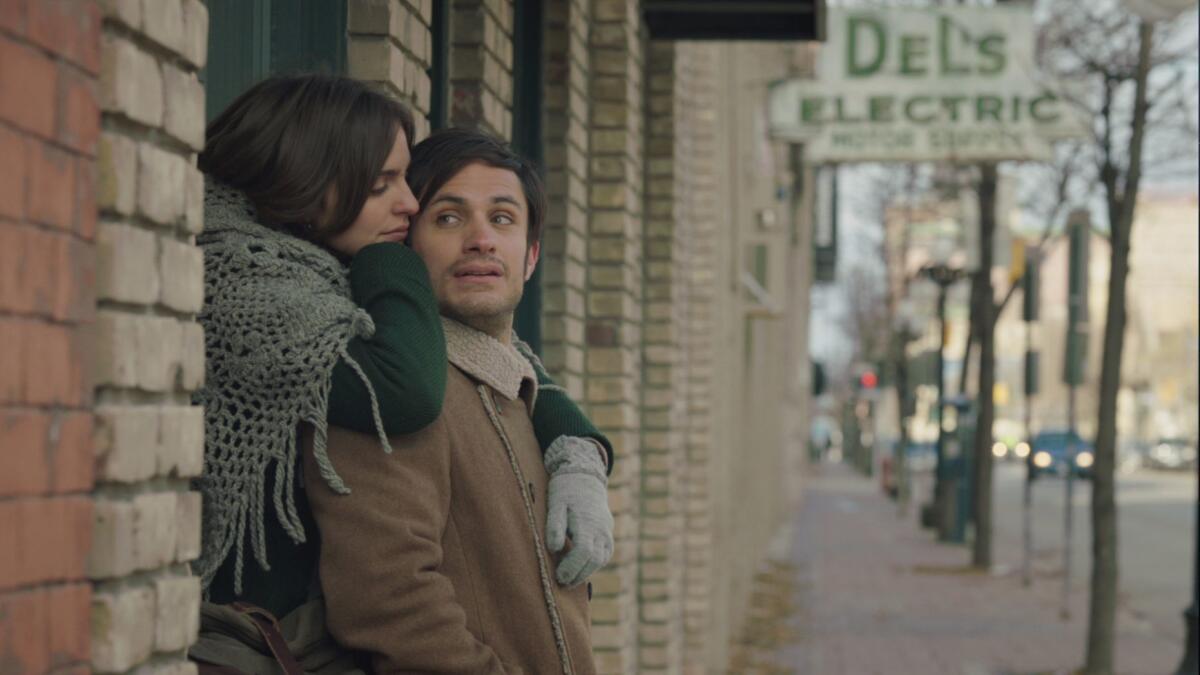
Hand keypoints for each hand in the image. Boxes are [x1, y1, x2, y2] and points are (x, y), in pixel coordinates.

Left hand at [544, 436, 613, 586]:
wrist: (585, 477)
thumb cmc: (565, 491)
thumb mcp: (555, 504)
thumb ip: (555, 526)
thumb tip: (553, 549)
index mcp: (587, 522)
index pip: (584, 551)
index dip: (571, 568)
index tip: (558, 577)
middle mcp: (601, 530)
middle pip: (594, 560)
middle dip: (578, 575)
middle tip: (561, 582)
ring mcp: (607, 533)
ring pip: (601, 560)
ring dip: (585, 572)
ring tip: (567, 579)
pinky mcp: (608, 535)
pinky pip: (603, 555)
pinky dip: (592, 564)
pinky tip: (578, 568)